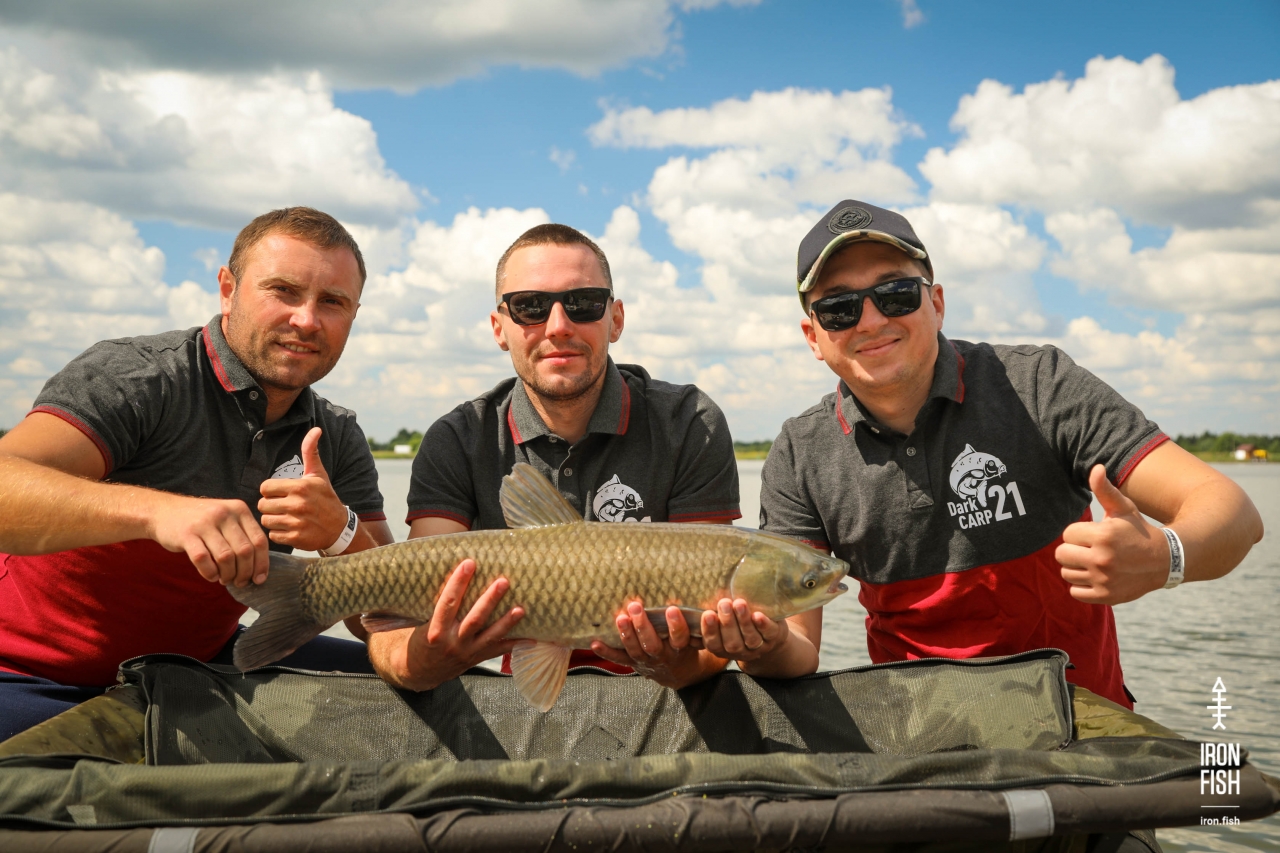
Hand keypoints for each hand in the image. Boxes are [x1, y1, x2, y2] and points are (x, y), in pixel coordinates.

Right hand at [148, 492, 269, 586]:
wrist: (163, 511)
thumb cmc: (201, 521)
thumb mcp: (227, 519)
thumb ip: (243, 536)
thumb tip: (259, 569)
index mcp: (239, 509)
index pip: (259, 541)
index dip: (262, 564)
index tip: (259, 579)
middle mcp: (224, 513)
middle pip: (245, 551)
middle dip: (245, 573)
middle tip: (239, 582)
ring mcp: (204, 523)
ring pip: (226, 557)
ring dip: (228, 575)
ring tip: (224, 579)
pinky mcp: (186, 534)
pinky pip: (203, 560)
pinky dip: (210, 573)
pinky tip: (211, 576)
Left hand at [258, 427, 349, 551]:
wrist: (339, 528)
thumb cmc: (325, 498)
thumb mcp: (318, 475)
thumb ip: (311, 452)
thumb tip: (315, 429)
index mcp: (300, 486)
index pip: (265, 487)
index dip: (270, 491)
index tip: (280, 494)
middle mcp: (298, 504)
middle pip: (263, 505)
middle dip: (270, 506)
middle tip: (282, 507)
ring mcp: (297, 522)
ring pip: (266, 520)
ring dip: (273, 520)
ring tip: (285, 518)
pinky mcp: (296, 538)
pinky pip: (273, 535)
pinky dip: (279, 534)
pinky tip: (290, 529)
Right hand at [398, 559, 524, 690]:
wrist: (418, 671)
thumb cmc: (419, 640)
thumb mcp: (420, 622)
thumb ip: (437, 606)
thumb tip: (451, 573)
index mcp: (435, 630)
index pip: (448, 603)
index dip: (458, 583)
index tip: (469, 563)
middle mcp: (452, 642)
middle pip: (474, 618)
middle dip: (490, 600)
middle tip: (503, 581)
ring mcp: (466, 652)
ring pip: (490, 636)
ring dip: (507, 622)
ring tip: (521, 609)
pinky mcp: (475, 659)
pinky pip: (497, 651)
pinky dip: (514, 644)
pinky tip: (531, 637)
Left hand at [591, 601, 706, 687]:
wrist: (678, 673)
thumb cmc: (685, 645)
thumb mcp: (694, 635)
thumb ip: (691, 619)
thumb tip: (689, 591)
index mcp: (680, 648)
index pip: (679, 637)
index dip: (676, 625)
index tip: (672, 609)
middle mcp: (662, 656)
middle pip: (652, 644)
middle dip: (643, 626)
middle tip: (636, 606)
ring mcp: (646, 661)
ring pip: (635, 650)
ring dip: (626, 634)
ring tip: (620, 618)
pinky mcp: (633, 663)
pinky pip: (619, 658)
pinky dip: (606, 652)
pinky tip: (595, 643)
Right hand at [702, 598, 788, 662]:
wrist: (769, 637)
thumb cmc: (738, 626)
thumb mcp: (721, 627)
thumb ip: (706, 621)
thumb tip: (684, 608)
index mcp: (722, 648)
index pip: (713, 644)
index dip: (710, 631)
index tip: (707, 614)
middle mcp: (740, 651)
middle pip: (732, 643)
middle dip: (727, 623)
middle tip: (723, 603)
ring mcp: (758, 646)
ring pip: (750, 638)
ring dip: (743, 621)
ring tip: (739, 603)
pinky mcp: (774, 637)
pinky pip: (769, 634)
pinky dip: (763, 625)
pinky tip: (758, 615)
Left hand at [1056, 464, 1171, 603]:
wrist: (1166, 560)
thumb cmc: (1139, 531)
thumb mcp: (1124, 508)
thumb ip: (1105, 490)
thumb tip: (1096, 468)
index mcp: (1103, 535)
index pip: (1067, 534)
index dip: (1078, 533)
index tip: (1092, 534)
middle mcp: (1102, 559)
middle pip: (1061, 554)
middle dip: (1072, 550)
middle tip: (1089, 549)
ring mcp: (1104, 579)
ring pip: (1066, 573)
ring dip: (1076, 568)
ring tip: (1093, 563)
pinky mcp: (1106, 596)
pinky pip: (1075, 592)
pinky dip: (1082, 587)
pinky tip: (1096, 577)